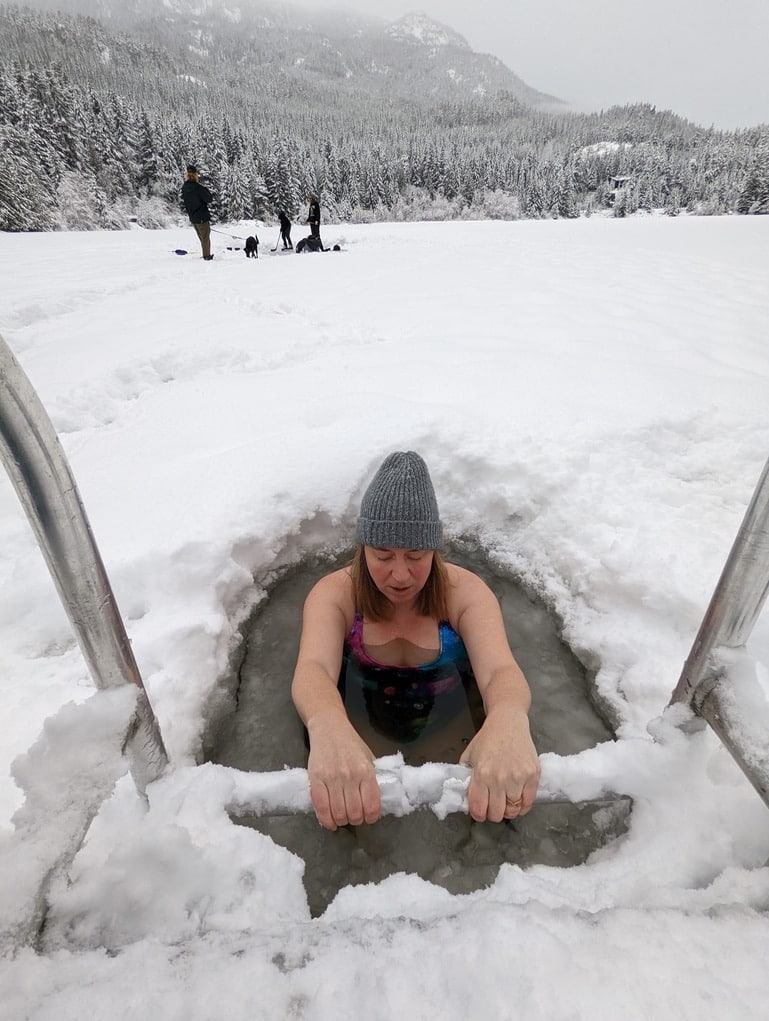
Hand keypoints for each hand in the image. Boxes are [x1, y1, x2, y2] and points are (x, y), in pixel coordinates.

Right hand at [306, 717, 380, 829]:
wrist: (329, 727)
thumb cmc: (350, 743)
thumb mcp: (368, 757)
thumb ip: (373, 778)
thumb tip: (378, 800)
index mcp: (366, 771)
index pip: (371, 805)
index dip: (371, 818)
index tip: (369, 818)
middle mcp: (350, 775)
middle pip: (354, 812)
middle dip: (355, 821)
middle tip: (354, 818)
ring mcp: (332, 777)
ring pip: (338, 813)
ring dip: (341, 821)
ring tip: (342, 819)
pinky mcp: (315, 778)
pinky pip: (321, 806)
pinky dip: (326, 820)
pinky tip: (329, 822)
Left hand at [459, 708, 539, 822]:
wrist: (508, 723)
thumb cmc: (488, 738)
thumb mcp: (469, 755)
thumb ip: (465, 776)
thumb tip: (464, 796)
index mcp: (482, 774)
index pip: (479, 808)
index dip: (478, 814)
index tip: (480, 812)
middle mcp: (500, 778)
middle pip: (497, 814)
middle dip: (493, 814)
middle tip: (493, 807)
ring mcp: (518, 777)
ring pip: (513, 811)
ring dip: (508, 811)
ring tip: (506, 803)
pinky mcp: (533, 775)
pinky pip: (529, 802)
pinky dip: (523, 806)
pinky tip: (517, 800)